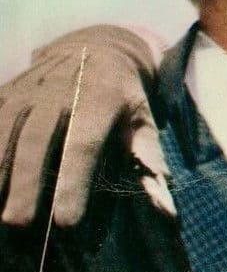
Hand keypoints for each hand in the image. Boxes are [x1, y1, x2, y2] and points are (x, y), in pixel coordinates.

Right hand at [0, 25, 171, 226]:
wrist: (97, 45)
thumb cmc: (124, 97)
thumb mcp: (144, 120)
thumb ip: (148, 160)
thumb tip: (165, 209)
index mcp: (100, 100)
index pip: (84, 145)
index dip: (74, 183)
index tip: (67, 222)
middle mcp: (59, 91)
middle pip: (37, 140)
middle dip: (26, 184)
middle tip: (18, 225)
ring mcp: (27, 90)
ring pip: (5, 130)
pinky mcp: (6, 92)